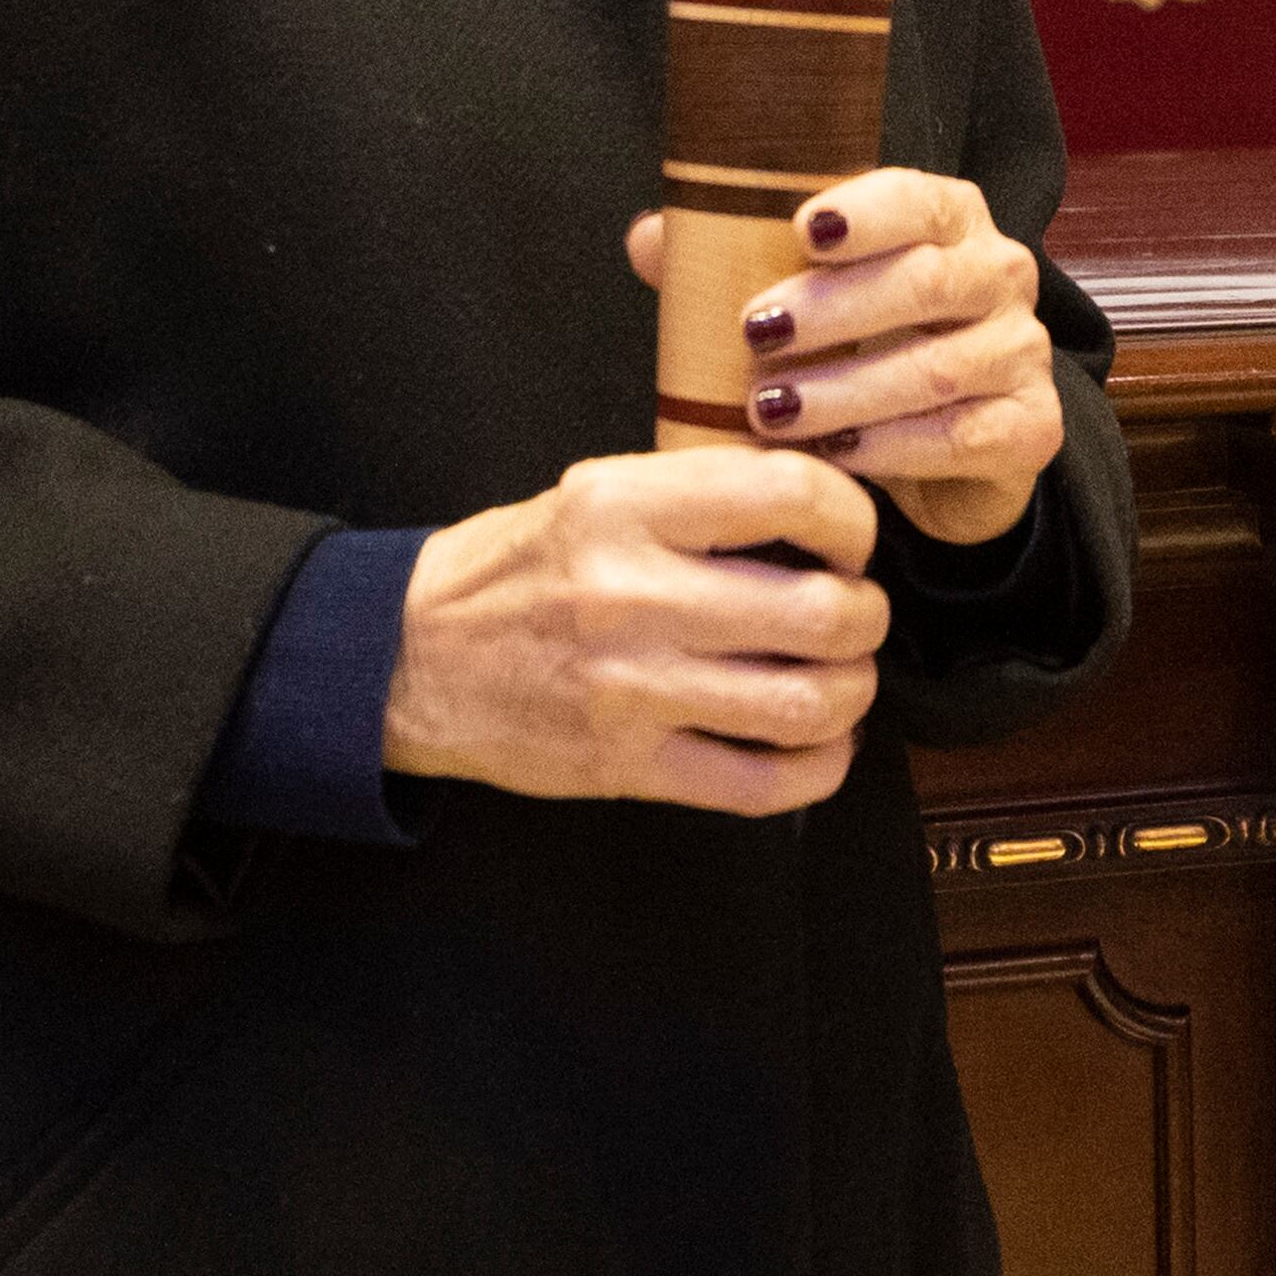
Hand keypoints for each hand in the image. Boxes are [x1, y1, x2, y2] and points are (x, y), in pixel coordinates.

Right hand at [384, 447, 888, 812]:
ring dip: (851, 694)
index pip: (791, 496)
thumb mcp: (596, 491)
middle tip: (853, 616)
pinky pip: (761, 784)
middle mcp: (633, 594)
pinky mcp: (627, 767)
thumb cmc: (515, 568)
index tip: (848, 540)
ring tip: (840, 679)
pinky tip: (819, 745)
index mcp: (626, 506)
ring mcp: (632, 689)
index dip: (853, 520)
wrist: (409, 655)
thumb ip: (700, 497)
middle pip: (823, 615)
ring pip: (806, 705)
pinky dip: (818, 768)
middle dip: (867, 619)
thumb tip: (823, 513)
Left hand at [635, 165, 1062, 550]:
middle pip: (926, 281)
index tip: (800, 228)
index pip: (919, 197)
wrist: (941, 444)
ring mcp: (1021, 353)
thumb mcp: (800, 293)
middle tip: (757, 332)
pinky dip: (890, 448)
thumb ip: (728, 257)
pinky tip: (836, 457)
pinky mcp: (1031, 429)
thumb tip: (650, 238)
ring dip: (847, 390)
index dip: (865, 211)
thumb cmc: (860, 344)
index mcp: (949, 219)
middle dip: (834, 308)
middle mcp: (999, 274)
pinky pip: (961, 437)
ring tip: (772, 410)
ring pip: (939, 366)